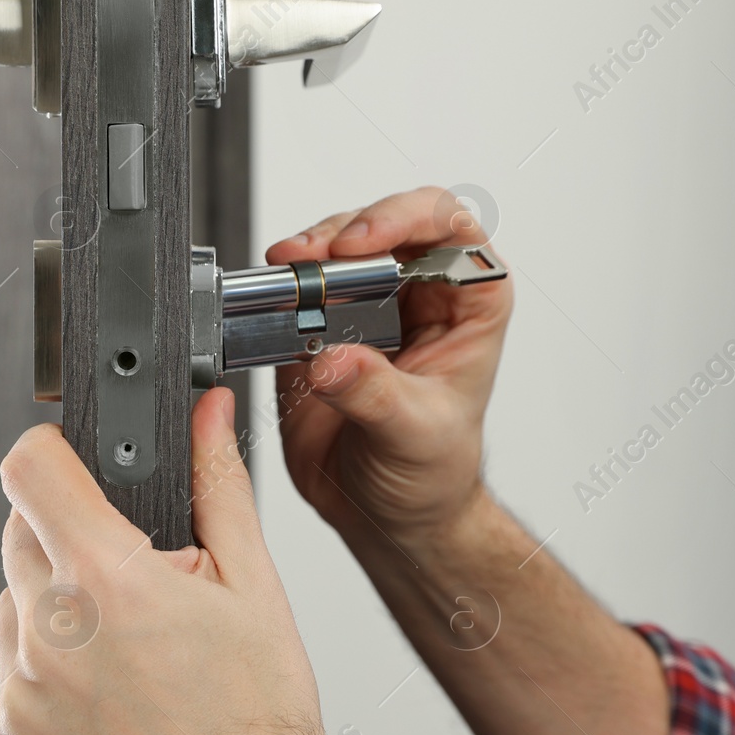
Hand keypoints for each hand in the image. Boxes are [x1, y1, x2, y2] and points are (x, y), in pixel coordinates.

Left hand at [0, 390, 486, 734]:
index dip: (49, 456)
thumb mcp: (254, 586)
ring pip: (11, 617)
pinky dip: (38, 689)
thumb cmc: (261, 722)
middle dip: (69, 548)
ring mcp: (19, 699)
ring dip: (53, 622)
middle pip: (19, 542)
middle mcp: (49, 635)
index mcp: (108, 581)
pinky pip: (2, 689)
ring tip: (125, 666)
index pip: (29, 469)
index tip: (65, 469)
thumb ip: (217, 486)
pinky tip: (101, 711)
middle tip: (133, 595)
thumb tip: (207, 414)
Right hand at [264, 186, 512, 541]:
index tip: (360, 245)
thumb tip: (332, 360)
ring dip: (304, 256)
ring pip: (334, 247)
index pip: (449, 228)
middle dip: (340, 232)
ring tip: (284, 277)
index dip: (405, 218)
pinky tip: (267, 302)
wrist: (388, 515)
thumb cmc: (431, 474)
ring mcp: (366, 306)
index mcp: (467, 305)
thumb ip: (375, 396)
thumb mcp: (415, 437)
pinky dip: (276, 289)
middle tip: (308, 260)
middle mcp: (419, 294)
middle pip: (383, 224)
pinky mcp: (319, 326)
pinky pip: (294, 288)